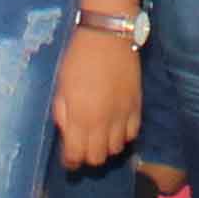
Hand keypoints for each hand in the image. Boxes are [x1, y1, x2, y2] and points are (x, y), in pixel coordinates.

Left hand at [53, 25, 143, 168]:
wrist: (109, 36)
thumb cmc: (78, 58)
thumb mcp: (61, 86)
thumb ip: (63, 113)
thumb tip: (67, 133)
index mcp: (81, 117)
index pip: (76, 155)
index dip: (70, 162)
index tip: (68, 159)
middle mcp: (103, 122)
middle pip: (97, 158)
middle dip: (87, 157)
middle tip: (83, 147)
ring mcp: (123, 116)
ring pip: (116, 149)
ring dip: (106, 147)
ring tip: (100, 137)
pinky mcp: (137, 107)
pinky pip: (132, 134)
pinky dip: (123, 136)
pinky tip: (116, 127)